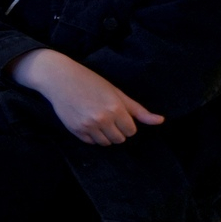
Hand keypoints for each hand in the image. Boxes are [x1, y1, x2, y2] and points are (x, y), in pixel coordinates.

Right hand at [19, 49, 165, 145]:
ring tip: (97, 120)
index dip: (127, 123)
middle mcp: (102, 119)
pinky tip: (87, 121)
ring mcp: (87, 126)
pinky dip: (91, 135)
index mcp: (115, 109)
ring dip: (105, 135)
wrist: (59, 78)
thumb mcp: (116, 92)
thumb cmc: (90, 82)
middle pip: (119, 139)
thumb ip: (138, 110)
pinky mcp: (75, 130)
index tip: (118, 114)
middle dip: (117, 130)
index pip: (131, 130)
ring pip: (105, 143)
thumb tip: (161, 121)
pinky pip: (90, 142)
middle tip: (107, 116)